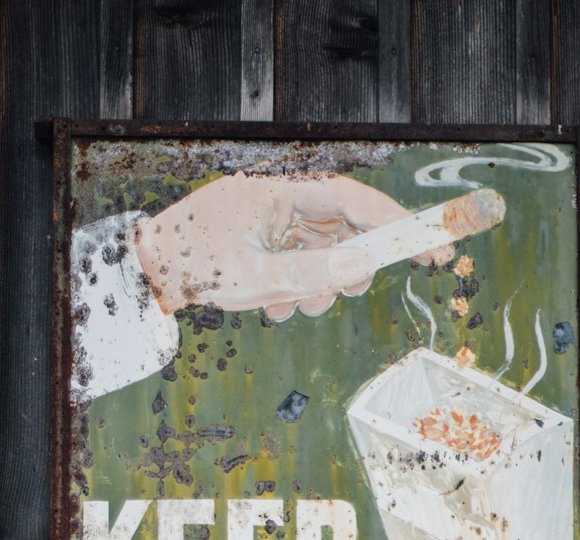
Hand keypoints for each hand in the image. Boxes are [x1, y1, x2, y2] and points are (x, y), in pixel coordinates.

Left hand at [133, 171, 453, 321]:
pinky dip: (294, 292)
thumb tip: (364, 266)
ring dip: (317, 287)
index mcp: (283, 192)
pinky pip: (300, 268)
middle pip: (346, 229)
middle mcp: (284, 202)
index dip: (398, 225)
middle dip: (352, 266)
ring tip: (289, 305)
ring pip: (325, 255)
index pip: (356, 202)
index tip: (432, 246)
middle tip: (348, 291)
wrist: (148, 274)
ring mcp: (276, 224)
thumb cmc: (195, 264)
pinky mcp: (267, 245)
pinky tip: (268, 307)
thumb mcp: (259, 277)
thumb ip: (314, 272)